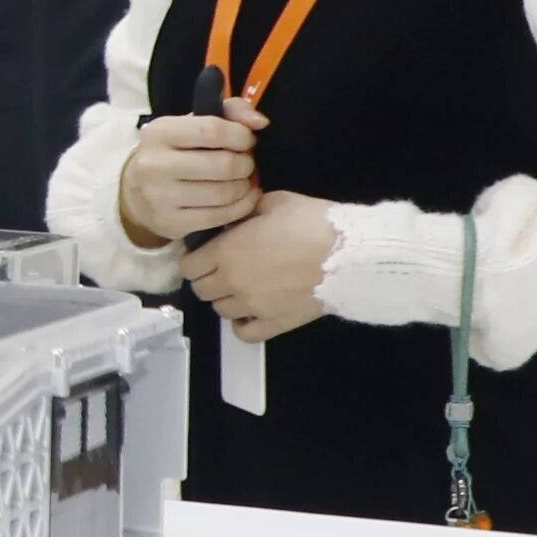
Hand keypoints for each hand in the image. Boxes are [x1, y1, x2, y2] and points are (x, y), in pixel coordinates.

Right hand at [117, 99, 266, 247]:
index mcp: (159, 133)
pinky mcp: (172, 222)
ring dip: (244, 186)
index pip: (212, 131)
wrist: (137, 193)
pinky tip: (242, 198)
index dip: (241, 136)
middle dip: (246, 164)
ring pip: (225, 193)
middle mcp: (154, 165)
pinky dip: (242, 206)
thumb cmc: (175, 153)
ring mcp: (161, 197)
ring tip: (242, 180)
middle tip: (245, 164)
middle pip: (224, 165)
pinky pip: (222, 216)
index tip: (246, 141)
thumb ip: (231, 111)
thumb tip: (261, 122)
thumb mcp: (192, 124)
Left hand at [183, 192, 337, 344]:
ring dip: (226, 300)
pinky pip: (245, 334)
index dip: (195, 260)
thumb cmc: (310, 223)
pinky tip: (251, 313)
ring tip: (242, 289)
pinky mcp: (275, 323)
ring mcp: (252, 306)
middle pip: (201, 290)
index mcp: (225, 251)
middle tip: (224, 270)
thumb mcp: (274, 202)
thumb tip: (238, 218)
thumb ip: (247, 211)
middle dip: (208, 279)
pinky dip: (243, 325)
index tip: (205, 254)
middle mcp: (231, 282)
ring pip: (220, 310)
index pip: (189, 266)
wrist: (347, 255)